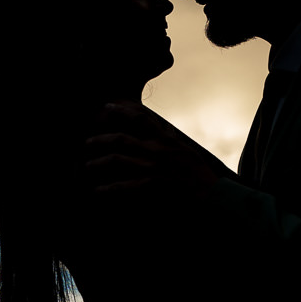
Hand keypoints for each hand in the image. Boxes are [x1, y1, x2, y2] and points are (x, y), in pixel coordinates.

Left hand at [84, 101, 224, 199]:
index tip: (106, 106)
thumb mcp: (187, 150)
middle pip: (121, 138)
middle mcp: (157, 150)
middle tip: (87, 142)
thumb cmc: (200, 175)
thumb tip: (160, 130)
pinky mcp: (152, 186)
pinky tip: (97, 191)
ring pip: (117, 160)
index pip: (141, 118)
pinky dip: (108, 188)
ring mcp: (153, 167)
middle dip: (100, 139)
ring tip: (87, 166)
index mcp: (166, 140)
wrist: (212, 195)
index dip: (122, 110)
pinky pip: (123, 186)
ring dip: (98, 162)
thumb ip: (170, 140)